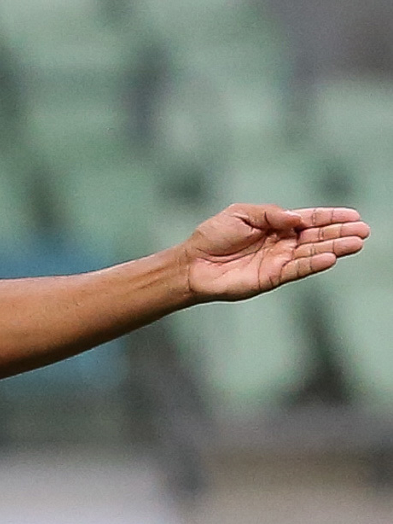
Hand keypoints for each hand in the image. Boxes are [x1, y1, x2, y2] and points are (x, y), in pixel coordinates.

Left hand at [184, 205, 368, 301]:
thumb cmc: (213, 236)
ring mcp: (277, 262)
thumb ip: (271, 213)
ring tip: (357, 243)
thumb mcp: (241, 214)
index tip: (354, 215)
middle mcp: (281, 244)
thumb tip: (296, 218)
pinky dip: (313, 264)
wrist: (192, 263)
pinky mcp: (270, 278)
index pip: (310, 220)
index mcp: (276, 225)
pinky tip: (331, 258)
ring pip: (312, 254)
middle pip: (317, 237)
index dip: (331, 217)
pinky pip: (296, 270)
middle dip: (340, 233)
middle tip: (364, 230)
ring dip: (335, 248)